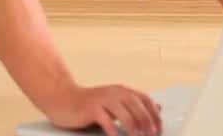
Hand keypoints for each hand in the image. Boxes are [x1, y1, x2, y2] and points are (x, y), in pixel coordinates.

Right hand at [44, 83, 162, 135]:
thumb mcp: (115, 102)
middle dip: (147, 124)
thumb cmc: (89, 105)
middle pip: (138, 107)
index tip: (159, 130)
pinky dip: (113, 130)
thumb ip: (134, 106)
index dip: (155, 115)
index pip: (146, 100)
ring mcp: (103, 99)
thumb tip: (158, 107)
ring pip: (125, 114)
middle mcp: (115, 92)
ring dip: (134, 129)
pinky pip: (105, 120)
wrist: (63, 99)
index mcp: (123, 91)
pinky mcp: (91, 108)